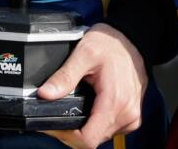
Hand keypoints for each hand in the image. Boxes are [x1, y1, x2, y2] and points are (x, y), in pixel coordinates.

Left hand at [37, 24, 146, 147]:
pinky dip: (96, 122)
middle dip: (71, 130)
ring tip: (74, 106)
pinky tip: (90, 106)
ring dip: (84, 127)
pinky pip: (110, 129)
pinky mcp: (131, 116)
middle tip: (58, 111)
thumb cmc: (111, 43)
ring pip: (100, 136)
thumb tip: (45, 94)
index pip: (88, 140)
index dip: (66, 136)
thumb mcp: (84, 53)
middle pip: (92, 140)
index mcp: (115, 102)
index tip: (53, 124)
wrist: (132, 38)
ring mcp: (131, 117)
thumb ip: (65, 76)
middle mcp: (126, 114)